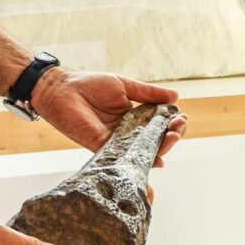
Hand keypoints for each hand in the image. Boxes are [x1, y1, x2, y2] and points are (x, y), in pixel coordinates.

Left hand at [32, 68, 185, 157]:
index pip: (159, 125)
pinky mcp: (103, 148)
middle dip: (171, 137)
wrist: (62, 88)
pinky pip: (124, 157)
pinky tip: (156, 159)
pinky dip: (141, 160)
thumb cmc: (89, 84)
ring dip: (162, 147)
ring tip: (172, 137)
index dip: (173, 124)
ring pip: (144, 151)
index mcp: (134, 117)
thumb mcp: (125, 86)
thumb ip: (149, 93)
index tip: (182, 118)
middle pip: (155, 141)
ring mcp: (116, 142)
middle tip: (178, 129)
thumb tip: (176, 97)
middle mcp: (127, 133)